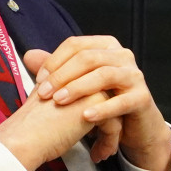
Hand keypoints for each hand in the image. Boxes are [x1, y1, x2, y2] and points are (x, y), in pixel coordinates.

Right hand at [0, 83, 107, 170]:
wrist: (24, 137)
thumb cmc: (28, 125)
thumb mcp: (43, 100)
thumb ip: (58, 95)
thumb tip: (74, 105)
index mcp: (67, 75)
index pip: (92, 90)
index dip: (93, 110)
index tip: (90, 129)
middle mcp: (80, 77)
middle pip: (106, 99)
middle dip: (107, 121)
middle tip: (102, 140)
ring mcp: (90, 89)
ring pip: (114, 111)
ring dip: (110, 134)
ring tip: (102, 150)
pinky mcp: (97, 105)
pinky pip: (114, 125)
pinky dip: (109, 142)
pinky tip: (98, 155)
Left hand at [23, 37, 170, 168]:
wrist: (132, 125)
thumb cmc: (103, 100)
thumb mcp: (78, 83)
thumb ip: (56, 69)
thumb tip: (28, 55)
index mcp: (105, 46)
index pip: (75, 45)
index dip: (54, 61)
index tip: (39, 80)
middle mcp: (122, 55)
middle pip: (88, 57)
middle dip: (62, 75)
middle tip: (44, 94)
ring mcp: (134, 75)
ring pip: (103, 75)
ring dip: (78, 88)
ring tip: (59, 101)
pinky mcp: (142, 98)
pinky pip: (121, 101)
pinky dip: (102, 109)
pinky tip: (85, 117)